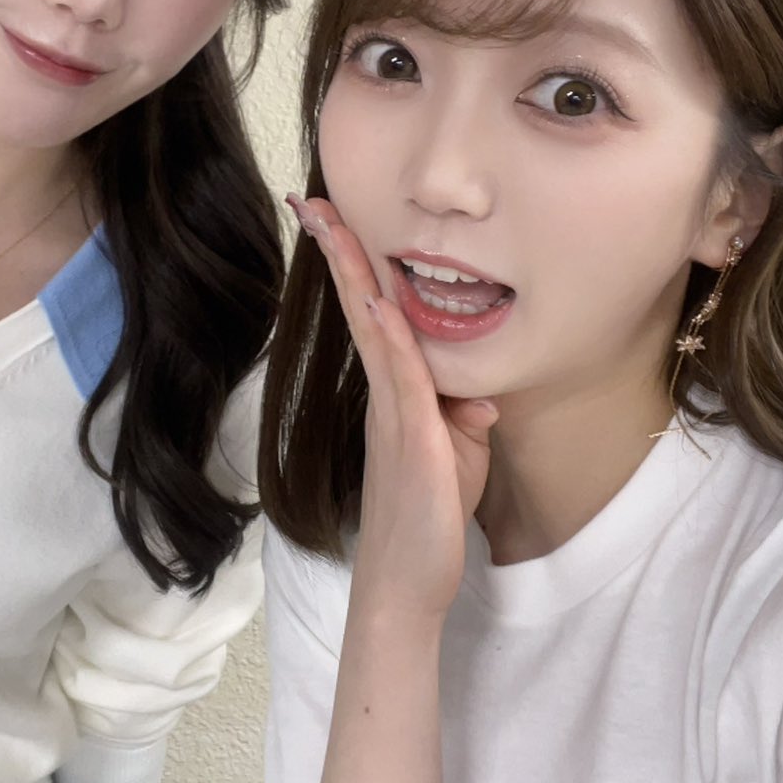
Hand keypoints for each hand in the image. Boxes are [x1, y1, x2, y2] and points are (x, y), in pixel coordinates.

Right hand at [291, 193, 497, 619]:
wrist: (409, 582)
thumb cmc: (431, 515)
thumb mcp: (460, 450)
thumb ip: (462, 411)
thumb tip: (474, 392)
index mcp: (396, 390)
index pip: (375, 314)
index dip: (355, 265)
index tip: (330, 217)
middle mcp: (386, 393)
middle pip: (360, 306)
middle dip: (337, 251)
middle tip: (308, 200)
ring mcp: (392, 412)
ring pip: (372, 328)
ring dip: (352, 274)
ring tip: (328, 226)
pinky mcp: (409, 439)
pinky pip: (399, 377)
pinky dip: (387, 335)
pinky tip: (376, 300)